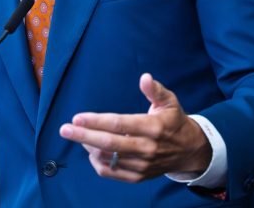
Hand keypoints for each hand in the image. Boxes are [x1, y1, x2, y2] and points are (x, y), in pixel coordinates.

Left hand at [59, 73, 211, 181]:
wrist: (189, 151)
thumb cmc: (174, 121)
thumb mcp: (170, 102)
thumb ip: (155, 90)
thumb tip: (145, 77)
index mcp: (152, 127)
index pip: (119, 124)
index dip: (96, 121)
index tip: (77, 117)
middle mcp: (146, 148)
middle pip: (109, 144)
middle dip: (83, 136)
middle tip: (64, 129)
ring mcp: (142, 165)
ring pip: (108, 158)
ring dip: (89, 147)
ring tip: (79, 135)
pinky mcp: (139, 176)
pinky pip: (112, 172)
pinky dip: (98, 163)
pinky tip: (92, 151)